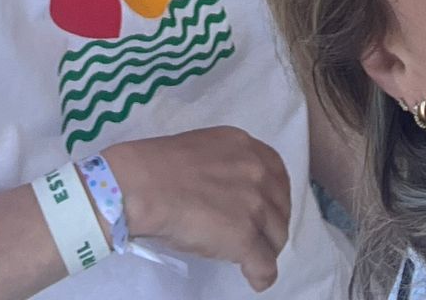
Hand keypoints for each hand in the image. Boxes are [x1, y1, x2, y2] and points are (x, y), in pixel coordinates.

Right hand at [105, 127, 291, 290]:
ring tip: (251, 259)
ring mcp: (254, 205)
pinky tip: (253, 279)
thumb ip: (226, 166)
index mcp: (245, 146)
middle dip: (272, 224)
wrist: (144, 185)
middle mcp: (256, 172)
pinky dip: (261, 276)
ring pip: (277, 237)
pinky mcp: (244, 237)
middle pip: (281, 207)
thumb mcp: (204, 150)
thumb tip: (228, 193)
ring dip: (266, 249)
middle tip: (257, 237)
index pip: (277, 174)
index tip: (264, 210)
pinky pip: (266, 265)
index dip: (273, 197)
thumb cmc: (159, 167)